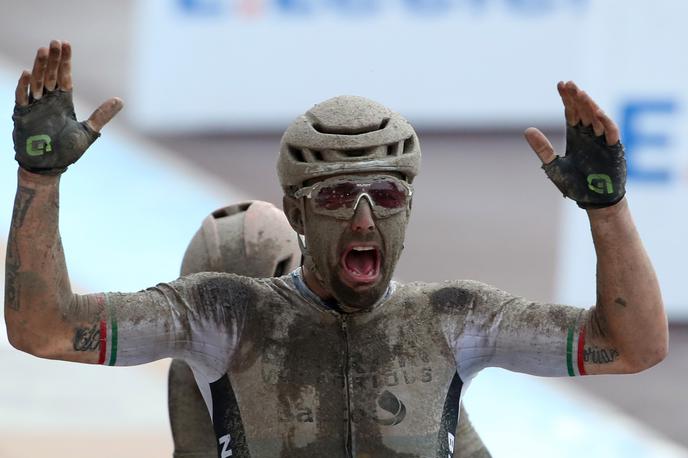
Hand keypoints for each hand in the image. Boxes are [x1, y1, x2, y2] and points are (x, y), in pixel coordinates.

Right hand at [12, 40, 122, 174]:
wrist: (49, 167)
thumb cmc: (67, 151)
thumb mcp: (89, 130)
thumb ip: (102, 115)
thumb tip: (121, 100)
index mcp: (63, 101)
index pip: (64, 76)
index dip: (65, 61)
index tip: (66, 44)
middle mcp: (48, 100)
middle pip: (50, 74)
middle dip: (52, 59)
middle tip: (55, 42)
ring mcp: (35, 106)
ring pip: (36, 81)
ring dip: (39, 67)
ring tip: (43, 51)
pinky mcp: (23, 115)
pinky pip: (22, 97)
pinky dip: (24, 86)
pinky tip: (28, 73)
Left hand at [524, 81, 625, 208]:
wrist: (594, 202)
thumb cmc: (575, 185)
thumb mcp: (553, 164)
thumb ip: (542, 148)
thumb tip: (527, 130)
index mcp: (577, 136)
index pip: (572, 112)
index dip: (567, 98)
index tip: (560, 84)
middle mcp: (590, 135)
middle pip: (584, 110)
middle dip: (576, 97)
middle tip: (568, 84)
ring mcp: (603, 141)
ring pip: (597, 117)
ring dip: (589, 105)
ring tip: (579, 93)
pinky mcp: (614, 150)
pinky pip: (611, 132)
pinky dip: (605, 122)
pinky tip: (596, 111)